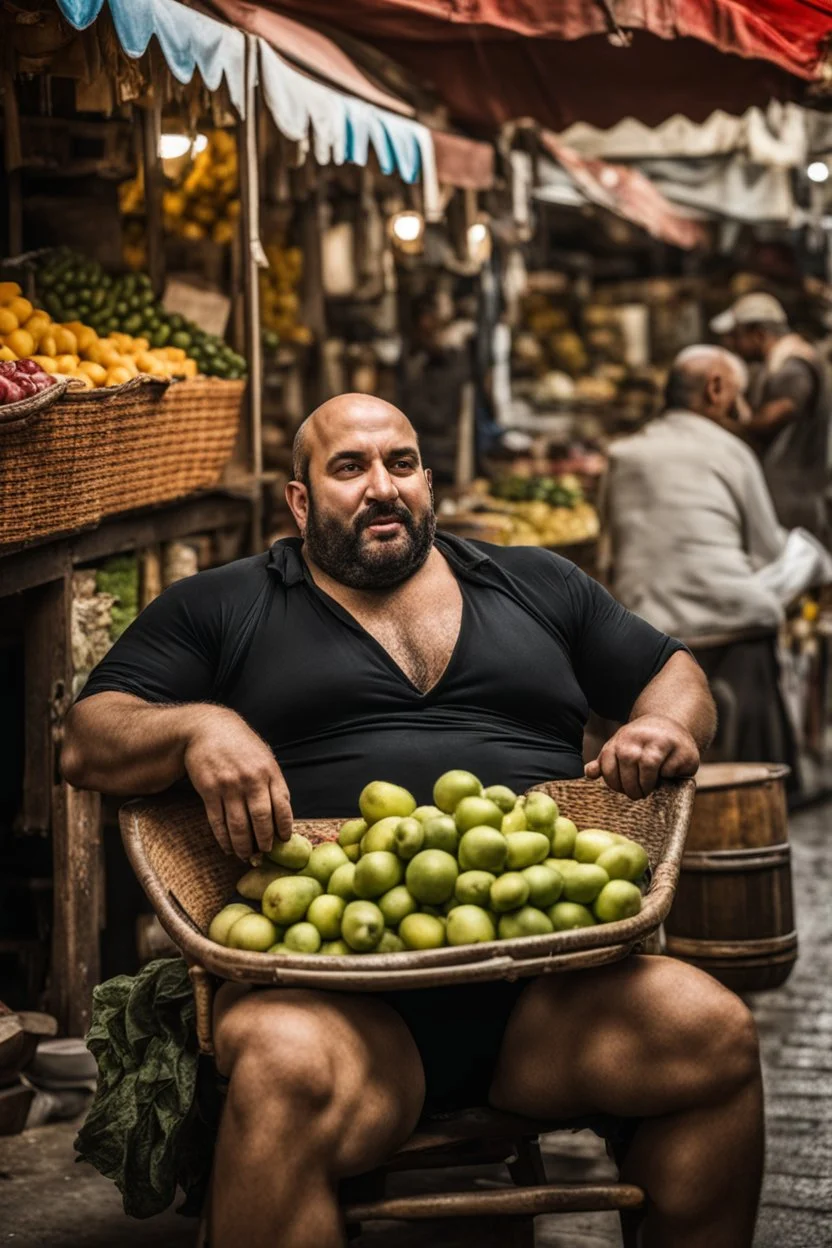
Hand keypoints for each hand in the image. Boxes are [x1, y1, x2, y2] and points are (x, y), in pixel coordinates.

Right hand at [183, 708, 292, 857]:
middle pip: (261, 819)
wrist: (208, 728)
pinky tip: (228, 847)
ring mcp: (229, 785)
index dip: (284, 827)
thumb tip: (282, 815)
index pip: (282, 805)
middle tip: (264, 853)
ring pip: (238, 824)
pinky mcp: (209, 789)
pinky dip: (223, 838)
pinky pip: (217, 821)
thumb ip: (273, 782)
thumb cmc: (240, 745)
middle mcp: (251, 779)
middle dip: (264, 841)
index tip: (283, 840)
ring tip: (245, 855)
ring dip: (243, 845)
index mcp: (269, 771)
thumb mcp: (263, 756)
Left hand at [584, 714, 699, 799]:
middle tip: (636, 794)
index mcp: (622, 738)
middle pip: (628, 762)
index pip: (608, 763)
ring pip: (648, 764)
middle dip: (630, 786)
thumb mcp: (621, 748)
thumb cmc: (643, 744)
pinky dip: (667, 777)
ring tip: (648, 789)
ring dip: (646, 783)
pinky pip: (670, 769)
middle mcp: (640, 736)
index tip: (621, 789)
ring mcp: (663, 740)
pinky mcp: (682, 750)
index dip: (613, 782)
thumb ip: (605, 762)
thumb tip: (589, 773)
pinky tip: (666, 776)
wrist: (673, 724)